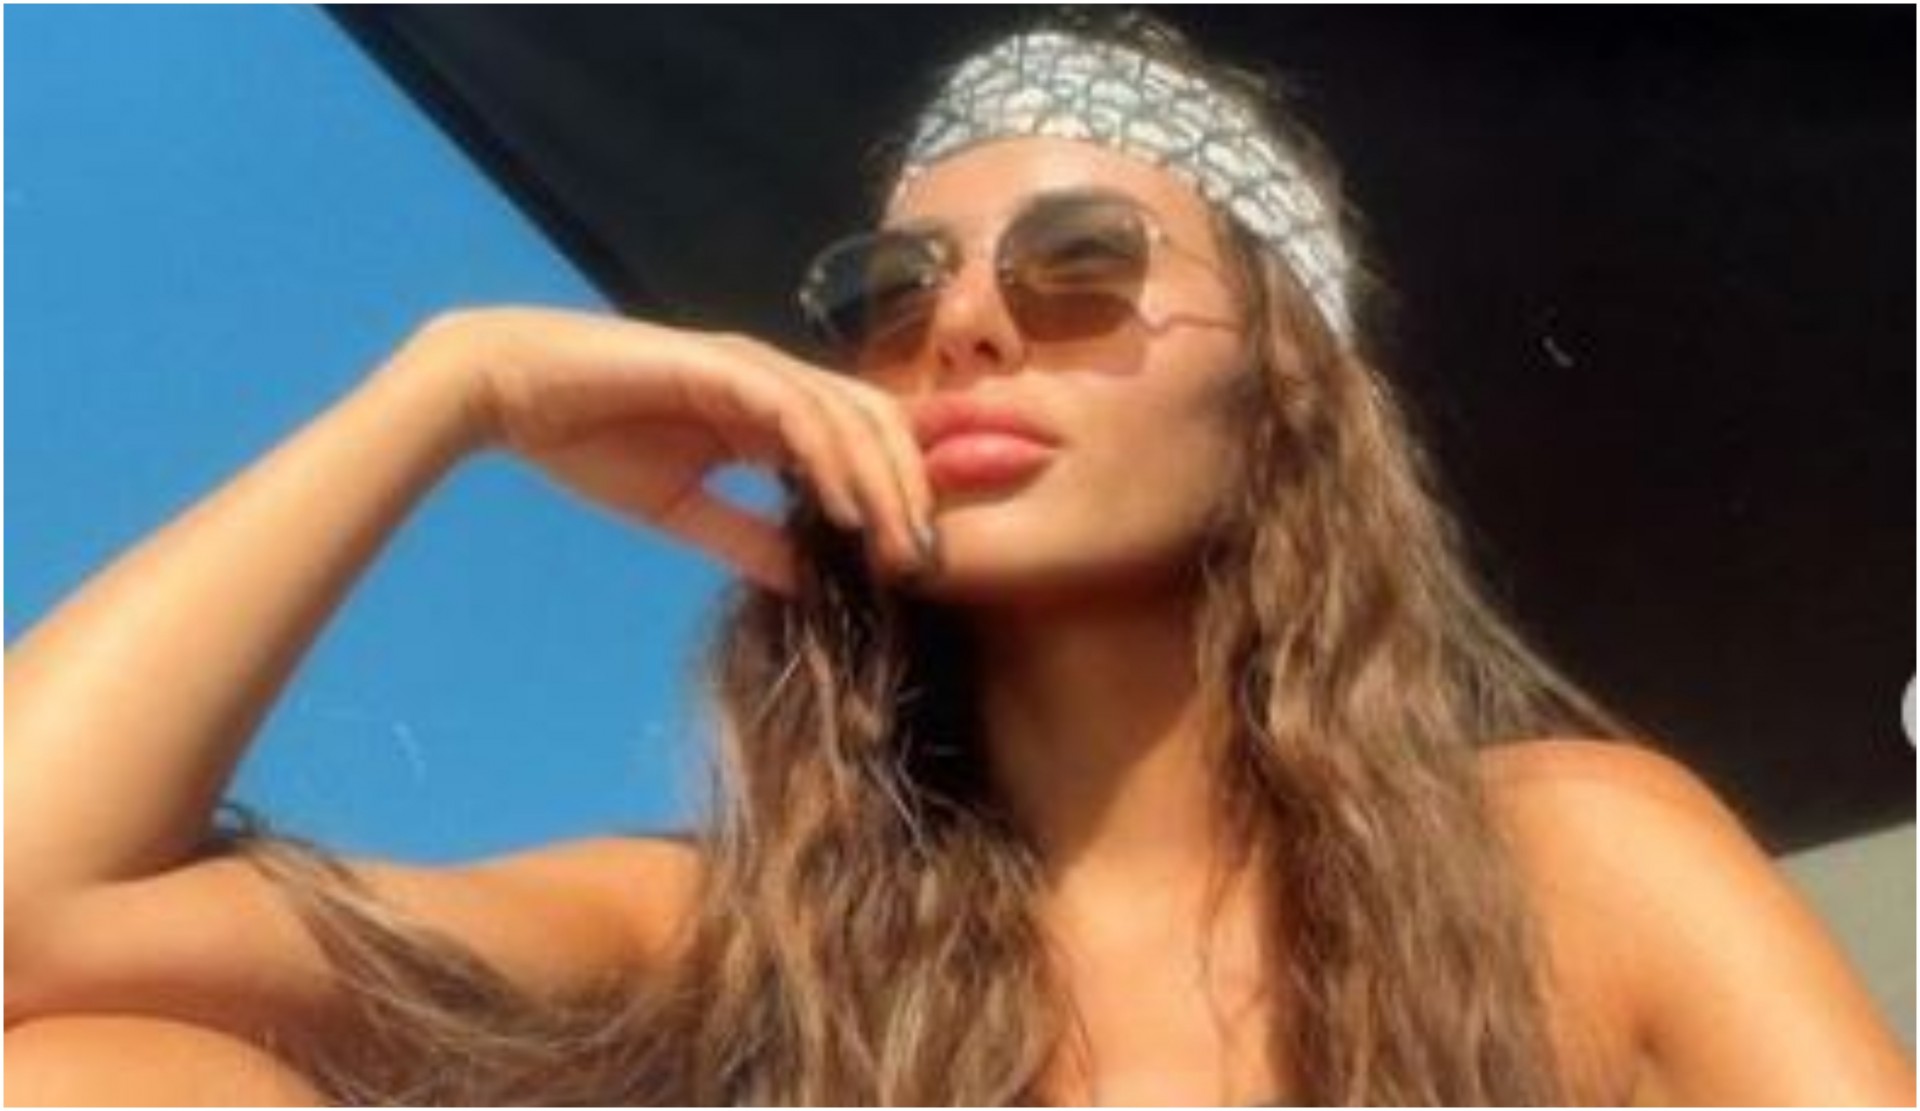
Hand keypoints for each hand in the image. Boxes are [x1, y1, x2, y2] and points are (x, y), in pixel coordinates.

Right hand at [405, 306, 934, 595]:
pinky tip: (850, 508)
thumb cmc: (588, 440)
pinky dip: (831, 456)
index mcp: (770, 412)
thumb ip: (745, 537)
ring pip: (850, 414)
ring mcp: (750, 366)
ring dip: (885, 481)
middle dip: (912, 490)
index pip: (861, 444)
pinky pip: (796, 409)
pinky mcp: (719, 364)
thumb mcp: (682, 509)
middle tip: (926, 562)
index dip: (900, 494)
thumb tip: (807, 582)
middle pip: (877, 424)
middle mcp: (774, 381)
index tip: (920, 562)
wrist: (508, 393)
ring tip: (903, 543)